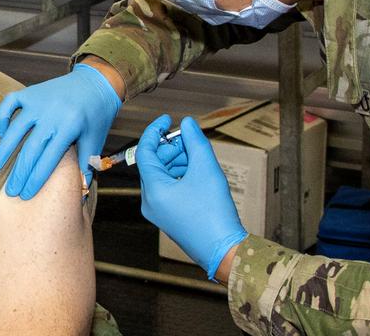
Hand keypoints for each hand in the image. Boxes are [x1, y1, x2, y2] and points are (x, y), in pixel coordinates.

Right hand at [0, 63, 121, 199]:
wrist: (96, 82)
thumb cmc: (96, 115)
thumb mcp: (95, 139)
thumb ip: (85, 164)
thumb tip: (80, 191)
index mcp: (70, 126)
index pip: (49, 159)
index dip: (36, 179)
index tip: (26, 195)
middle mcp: (52, 113)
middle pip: (30, 148)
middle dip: (18, 172)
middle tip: (9, 191)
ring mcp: (39, 101)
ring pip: (15, 129)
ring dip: (2, 151)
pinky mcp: (30, 92)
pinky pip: (9, 103)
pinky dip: (1, 118)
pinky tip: (0, 134)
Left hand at [136, 114, 247, 279]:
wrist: (224, 250)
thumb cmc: (214, 213)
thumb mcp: (206, 169)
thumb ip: (195, 141)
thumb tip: (187, 123)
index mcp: (153, 190)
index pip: (144, 152)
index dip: (155, 132)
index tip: (167, 119)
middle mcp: (150, 202)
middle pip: (154, 164)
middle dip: (172, 148)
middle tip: (191, 141)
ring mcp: (159, 211)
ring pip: (162, 176)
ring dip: (178, 162)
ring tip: (198, 158)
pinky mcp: (169, 217)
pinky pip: (169, 188)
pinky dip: (180, 176)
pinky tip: (198, 173)